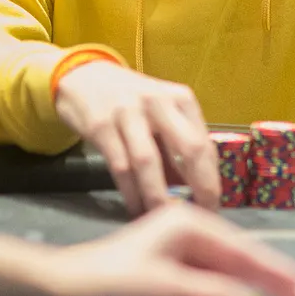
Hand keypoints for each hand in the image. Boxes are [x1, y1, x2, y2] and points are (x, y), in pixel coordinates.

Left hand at [13, 202, 294, 295]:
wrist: (65, 288)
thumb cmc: (107, 278)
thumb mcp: (167, 288)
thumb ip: (215, 294)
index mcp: (187, 221)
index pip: (243, 247)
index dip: (273, 269)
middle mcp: (185, 230)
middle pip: (236, 259)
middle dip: (264, 282)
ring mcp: (176, 250)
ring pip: (221, 275)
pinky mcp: (167, 270)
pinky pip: (202, 286)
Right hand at [54, 60, 220, 215]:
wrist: (83, 76)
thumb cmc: (130, 101)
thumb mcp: (161, 112)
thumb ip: (178, 145)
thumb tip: (195, 190)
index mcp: (180, 99)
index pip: (205, 144)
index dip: (211, 180)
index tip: (211, 207)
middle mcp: (158, 102)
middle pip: (189, 148)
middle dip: (199, 188)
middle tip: (198, 216)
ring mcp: (128, 112)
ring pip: (149, 162)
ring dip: (158, 197)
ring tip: (162, 219)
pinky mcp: (100, 126)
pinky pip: (120, 167)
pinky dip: (130, 192)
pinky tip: (135, 208)